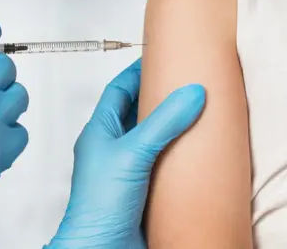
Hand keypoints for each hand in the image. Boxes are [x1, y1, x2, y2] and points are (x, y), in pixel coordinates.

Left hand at [46, 59, 205, 247]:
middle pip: (133, 110)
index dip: (136, 72)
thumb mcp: (132, 154)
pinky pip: (157, 159)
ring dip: (166, 124)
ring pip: (147, 135)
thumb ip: (161, 123)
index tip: (156, 57)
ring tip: (188, 110)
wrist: (100, 246)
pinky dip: (172, 150)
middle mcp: (110, 146)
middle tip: (179, 82)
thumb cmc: (97, 205)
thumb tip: (188, 93)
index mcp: (100, 131)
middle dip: (155, 95)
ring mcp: (124, 166)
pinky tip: (188, 150)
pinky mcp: (139, 186)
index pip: (118, 90)